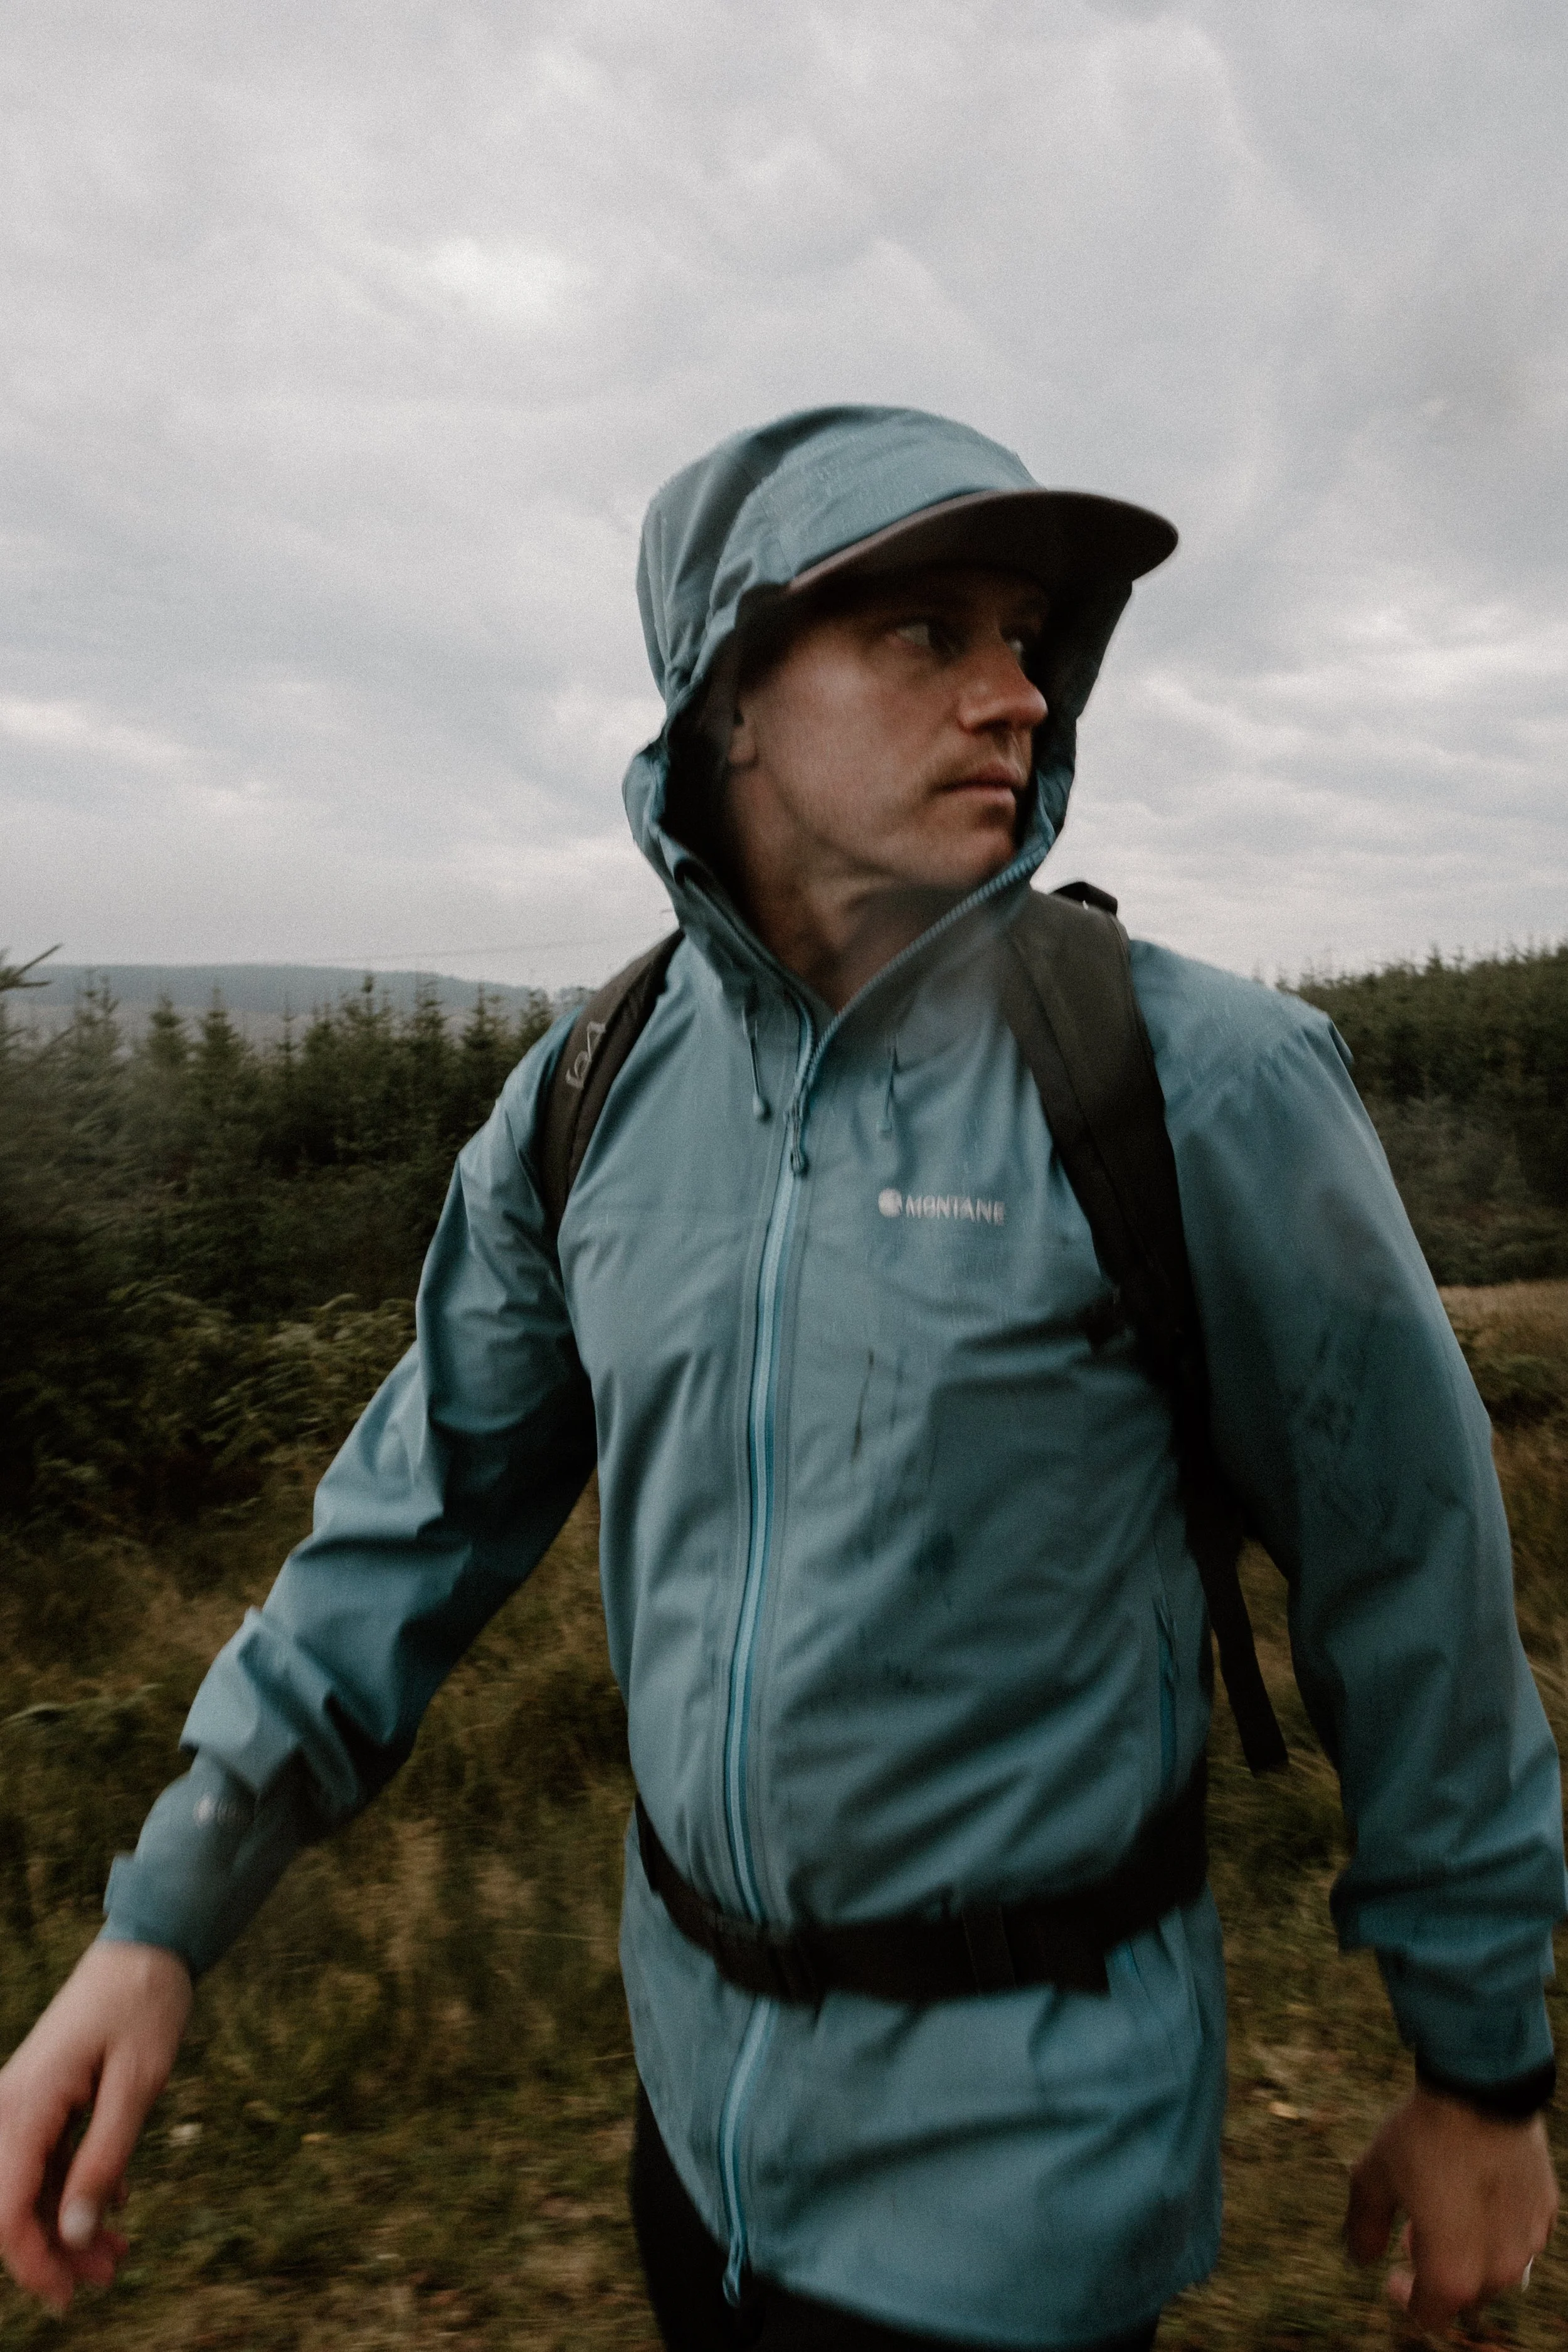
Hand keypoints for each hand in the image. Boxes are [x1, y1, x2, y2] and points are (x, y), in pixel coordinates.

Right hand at [0, 1939, 191, 2312]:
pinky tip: (117, 2203)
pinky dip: (72, 2189)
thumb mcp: (138, 2084)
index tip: (70, 2296)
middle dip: (55, 2250)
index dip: (34, 2263)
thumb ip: (105, 2159)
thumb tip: (78, 2235)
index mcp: (27, 2103)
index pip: (7, 2209)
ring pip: (26, 2186)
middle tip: (112, 2272)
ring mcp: (19, 2102)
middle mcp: (8, 2106)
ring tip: (120, 2250)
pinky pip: (41, 2160)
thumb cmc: (145, 2005)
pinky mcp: (38, 2099)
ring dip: (66, 2224)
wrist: (145, 1946)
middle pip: (12, 2205)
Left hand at [1346, 2083, 1556, 2332]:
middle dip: (1438, 2274)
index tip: (1393, 2273)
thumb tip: (1362, 2259)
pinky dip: (1497, 2230)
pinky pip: (1519, 2238)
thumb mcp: (1373, 2178)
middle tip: (1413, 2234)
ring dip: (1469, 2255)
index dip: (1407, 2298)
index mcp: (1454, 2271)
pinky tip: (1476, 2195)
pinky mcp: (1545, 2210)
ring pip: (1495, 2269)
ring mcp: (1529, 2241)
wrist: (1480, 2087)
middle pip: (1465, 2294)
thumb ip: (1364, 2228)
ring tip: (1444, 2212)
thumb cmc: (1422, 2136)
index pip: (1431, 2313)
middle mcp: (1500, 2268)